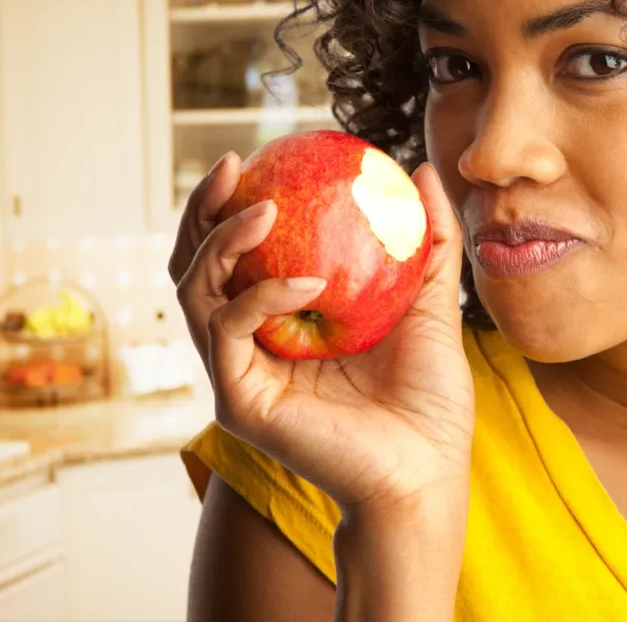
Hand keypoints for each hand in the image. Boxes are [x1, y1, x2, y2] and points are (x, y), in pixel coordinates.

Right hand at [170, 152, 473, 514]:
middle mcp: (250, 345)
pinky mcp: (242, 402)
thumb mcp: (431, 302)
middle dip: (203, 211)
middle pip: (196, 267)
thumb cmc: (429, 397)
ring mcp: (240, 375)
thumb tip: (423, 171)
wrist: (429, 467)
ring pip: (195, 294)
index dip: (233, 204)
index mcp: (283, 323)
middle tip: (234, 166)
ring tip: (265, 208)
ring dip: (221, 242)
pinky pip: (229, 334)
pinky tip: (305, 280)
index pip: (237, 255)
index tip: (259, 158)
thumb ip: (428, 241)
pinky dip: (259, 297)